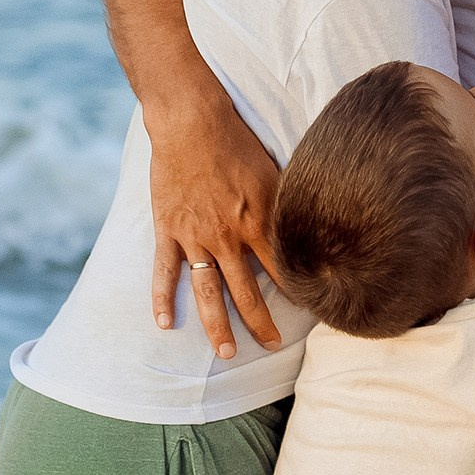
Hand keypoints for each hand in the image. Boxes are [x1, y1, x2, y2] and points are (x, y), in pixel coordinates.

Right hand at [146, 85, 287, 358]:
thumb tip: (312, 225)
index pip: (283, 269)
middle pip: (246, 291)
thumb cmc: (237, 142)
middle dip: (260, 322)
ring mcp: (195, 237)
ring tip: (225, 353)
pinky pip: (165, 271)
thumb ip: (285, 205)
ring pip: (208, 291)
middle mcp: (227, 237)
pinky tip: (164, 324)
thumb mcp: (272, 171)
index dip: (297, 293)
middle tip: (270, 346)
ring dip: (216, 325)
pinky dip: (162, 298)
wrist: (191, 121)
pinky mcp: (169, 229)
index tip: (309, 313)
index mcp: (257, 222)